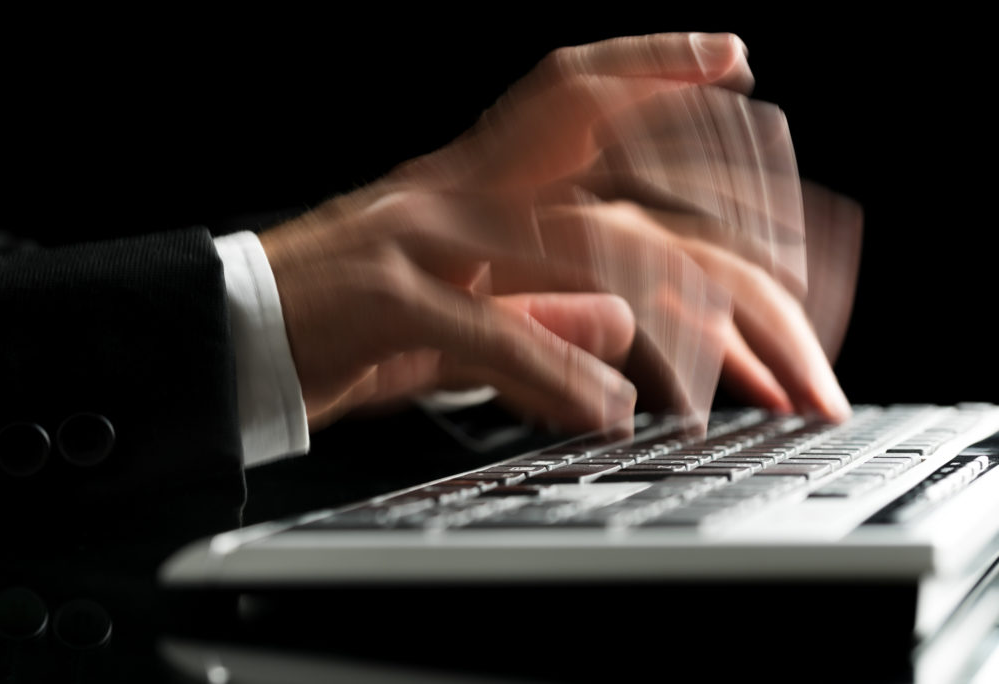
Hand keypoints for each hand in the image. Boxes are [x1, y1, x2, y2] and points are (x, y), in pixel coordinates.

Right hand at [259, 32, 857, 432]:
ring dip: (661, 311)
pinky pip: (495, 330)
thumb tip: (622, 325)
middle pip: (594, 149)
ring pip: (569, 245)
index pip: (572, 96)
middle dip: (697, 176)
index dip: (652, 68)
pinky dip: (559, 374)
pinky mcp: (387, 298)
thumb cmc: (345, 323)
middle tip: (785, 226)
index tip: (731, 60)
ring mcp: (422, 236)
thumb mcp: (460, 317)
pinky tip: (610, 411)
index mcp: (473, 183)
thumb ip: (541, 315)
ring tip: (726, 375)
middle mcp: (456, 190)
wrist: (232, 333)